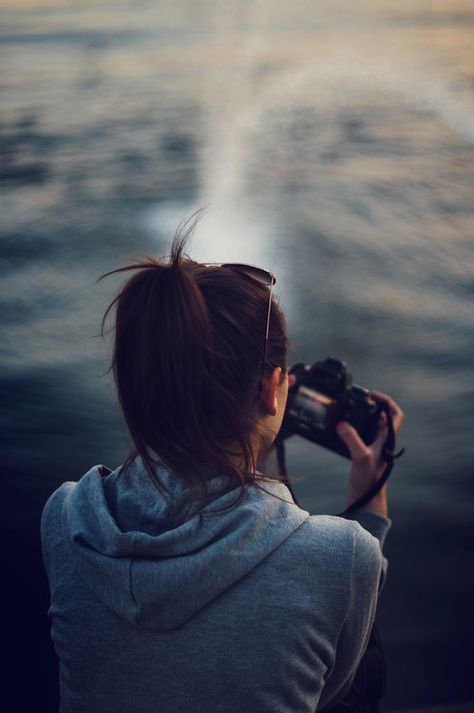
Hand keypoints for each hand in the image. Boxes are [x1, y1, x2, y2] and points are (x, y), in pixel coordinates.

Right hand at [336, 390, 404, 516]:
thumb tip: (342, 424)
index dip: (387, 401)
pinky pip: (359, 436)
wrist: (366, 502)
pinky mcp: (362, 454)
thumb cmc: (369, 482)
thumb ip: (351, 439)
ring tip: (348, 410)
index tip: (372, 395)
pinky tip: (340, 430)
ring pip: (369, 426)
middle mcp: (382, 442)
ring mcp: (372, 448)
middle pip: (381, 417)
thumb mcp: (360, 457)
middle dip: (370, 406)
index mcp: (387, 440)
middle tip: (357, 400)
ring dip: (361, 416)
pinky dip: (351, 429)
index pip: (395, 414)